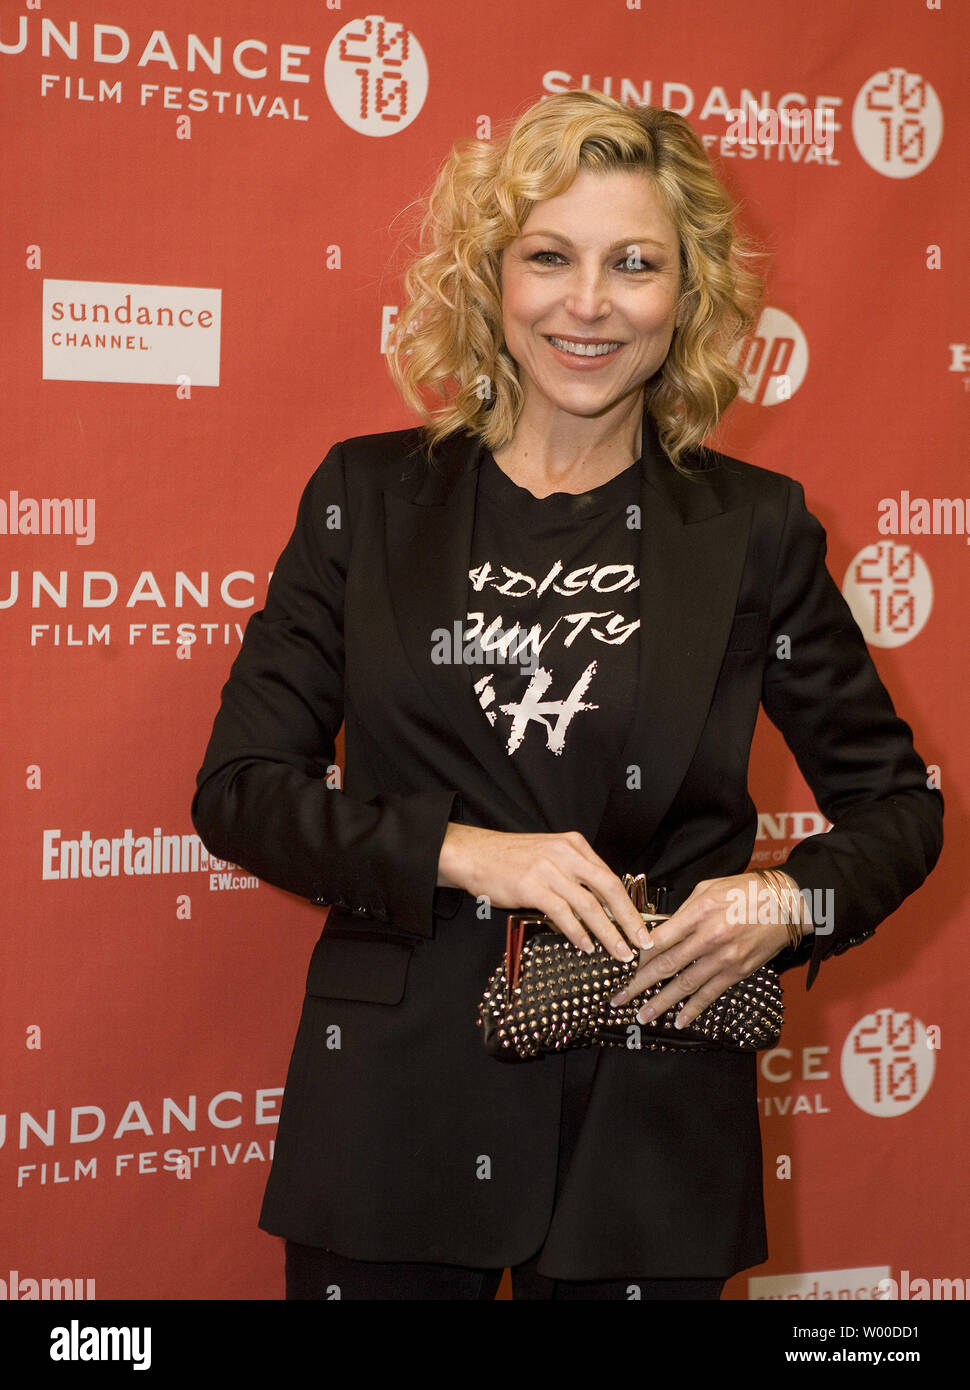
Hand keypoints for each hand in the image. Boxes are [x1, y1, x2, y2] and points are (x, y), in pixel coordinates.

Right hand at [437, 822, 648, 961]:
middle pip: (609, 889)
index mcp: (574, 845)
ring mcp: (549, 869)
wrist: (474, 853)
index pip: (611, 877)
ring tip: (619, 952)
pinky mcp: (531, 886)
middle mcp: (565, 854)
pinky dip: (577, 932)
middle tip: (642, 943)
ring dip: (608, 933)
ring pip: (589, 905)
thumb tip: (601, 906)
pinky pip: (562, 913)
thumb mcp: (549, 856)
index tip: (640, 926)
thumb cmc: (511, 859)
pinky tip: (586, 946)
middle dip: (629, 920)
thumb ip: (575, 874)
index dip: (629, 905)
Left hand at [608, 873, 795, 1027]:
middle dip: (638, 984)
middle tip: (618, 999)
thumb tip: (661, 930)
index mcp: (699, 912)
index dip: (638, 955)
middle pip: (666, 965)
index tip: (623, 964)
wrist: (788, 903)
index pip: (659, 938)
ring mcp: (724, 958)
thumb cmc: (746, 890)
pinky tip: (678, 1020)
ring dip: (660, 1003)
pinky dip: (693, 1010)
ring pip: (684, 986)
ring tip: (642, 1015)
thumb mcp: (709, 887)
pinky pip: (710, 994)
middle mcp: (709, 937)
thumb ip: (683, 910)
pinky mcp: (738, 972)